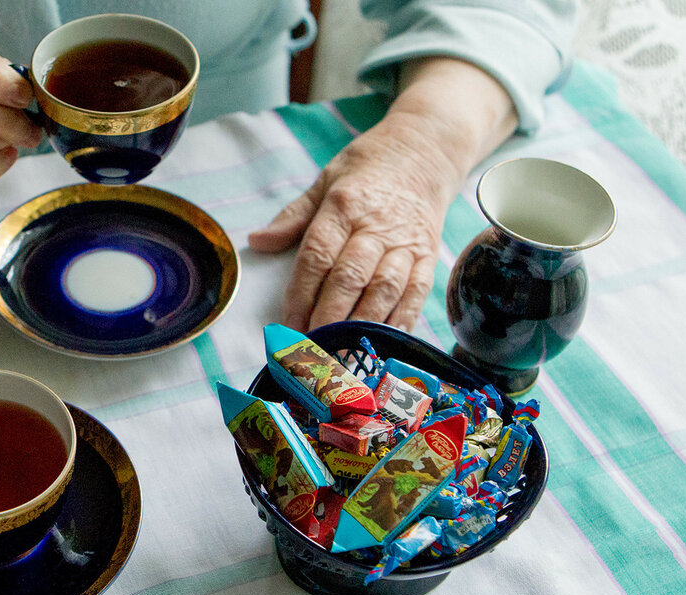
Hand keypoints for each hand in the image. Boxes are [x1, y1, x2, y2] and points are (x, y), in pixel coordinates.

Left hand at [248, 119, 451, 332]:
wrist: (426, 151)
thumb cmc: (368, 169)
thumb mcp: (325, 181)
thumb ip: (293, 218)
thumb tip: (257, 242)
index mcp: (344, 206)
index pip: (318, 255)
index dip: (301, 293)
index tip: (288, 323)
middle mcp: (376, 227)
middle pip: (350, 277)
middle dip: (329, 316)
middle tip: (311, 347)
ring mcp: (406, 244)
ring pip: (384, 290)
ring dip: (361, 324)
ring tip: (342, 352)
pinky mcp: (429, 257)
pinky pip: (417, 294)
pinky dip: (401, 321)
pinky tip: (383, 343)